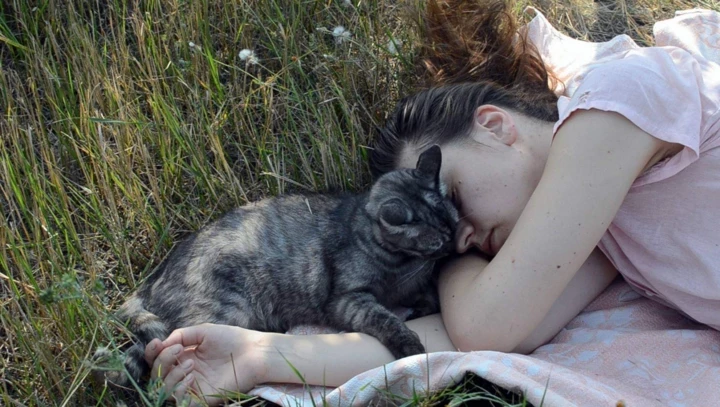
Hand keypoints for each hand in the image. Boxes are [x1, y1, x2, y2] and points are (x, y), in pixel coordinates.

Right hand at [144, 323, 264, 405]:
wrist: (254, 352)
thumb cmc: (232, 339)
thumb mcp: (203, 331)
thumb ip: (181, 335)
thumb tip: (161, 344)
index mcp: (184, 356)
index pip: (158, 359)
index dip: (152, 352)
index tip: (157, 343)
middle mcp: (185, 372)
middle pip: (157, 374)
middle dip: (162, 361)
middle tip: (179, 350)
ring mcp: (193, 386)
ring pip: (165, 389)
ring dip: (171, 375)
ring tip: (191, 363)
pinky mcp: (202, 398)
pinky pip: (180, 401)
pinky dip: (179, 390)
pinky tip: (192, 377)